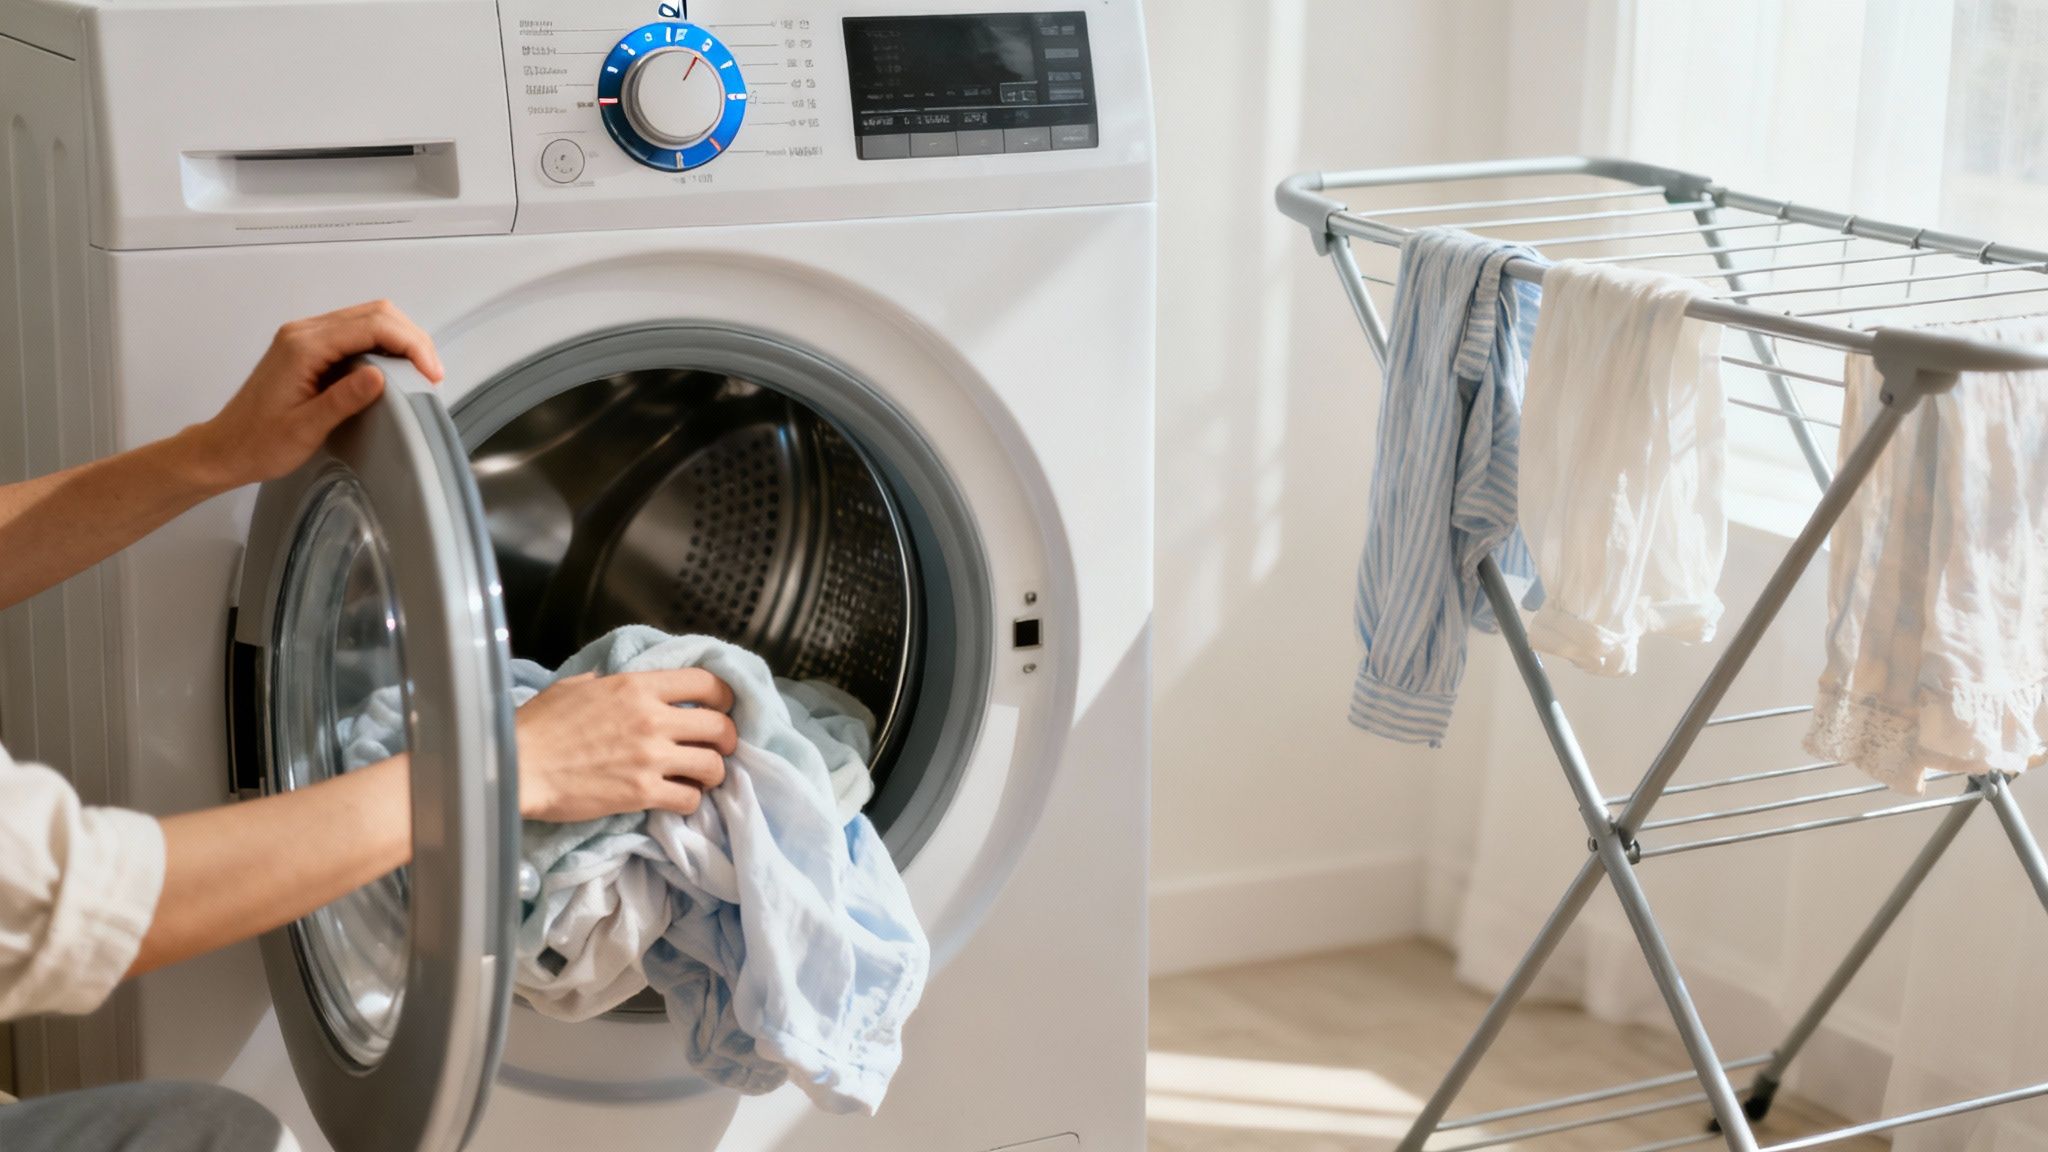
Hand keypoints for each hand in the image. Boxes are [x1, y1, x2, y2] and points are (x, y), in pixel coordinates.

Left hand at [179, 300, 446, 491]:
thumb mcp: (305, 429)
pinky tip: (394, 370)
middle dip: (412, 338)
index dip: (410, 345)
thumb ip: (343, 400)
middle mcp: (304, 332)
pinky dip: (384, 345)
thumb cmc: (259, 443)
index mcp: (303, 347)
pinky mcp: (310, 347)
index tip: (430, 374)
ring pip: (368, 318)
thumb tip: (381, 376)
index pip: (371, 325)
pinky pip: (356, 332)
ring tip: (419, 373)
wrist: (225, 448)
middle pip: (375, 312)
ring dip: (401, 340)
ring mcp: (306, 336)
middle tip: (431, 374)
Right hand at [514, 669, 738, 822]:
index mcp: (637, 687)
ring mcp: (650, 757)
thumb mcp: (576, 687)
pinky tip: (678, 798)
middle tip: (719, 748)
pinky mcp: (642, 793)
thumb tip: (616, 682)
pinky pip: (689, 799)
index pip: (705, 682)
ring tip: (701, 777)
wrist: (517, 767)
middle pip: (719, 726)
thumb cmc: (538, 725)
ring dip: (713, 773)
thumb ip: (607, 682)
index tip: (724, 707)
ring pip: (713, 765)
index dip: (724, 696)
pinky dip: (690, 801)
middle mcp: (652, 719)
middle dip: (727, 738)